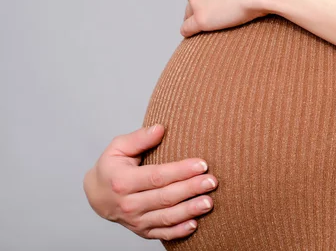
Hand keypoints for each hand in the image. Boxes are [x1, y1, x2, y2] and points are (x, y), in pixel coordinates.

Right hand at [83, 124, 217, 240]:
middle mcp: (128, 204)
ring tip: (208, 202)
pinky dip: (178, 231)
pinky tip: (194, 224)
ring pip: (166, 217)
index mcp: (122, 181)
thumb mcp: (118, 147)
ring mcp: (135, 220)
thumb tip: (160, 129)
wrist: (96, 196)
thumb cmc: (111, 167)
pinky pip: (162, 233)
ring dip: (189, 210)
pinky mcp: (142, 231)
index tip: (202, 164)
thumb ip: (139, 138)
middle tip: (212, 182)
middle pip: (165, 197)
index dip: (180, 171)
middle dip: (191, 189)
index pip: (157, 176)